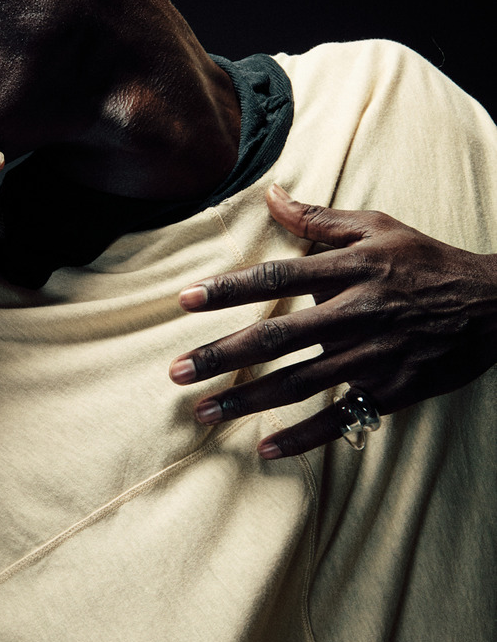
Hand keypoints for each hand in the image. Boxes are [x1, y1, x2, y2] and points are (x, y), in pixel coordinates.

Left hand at [169, 184, 496, 457]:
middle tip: (176, 372)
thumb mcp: (378, 227)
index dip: (229, 289)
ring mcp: (374, 356)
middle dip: (222, 356)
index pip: (278, 278)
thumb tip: (269, 195)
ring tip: (203, 412)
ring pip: (299, 383)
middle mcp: (358, 314)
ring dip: (247, 400)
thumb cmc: (427, 262)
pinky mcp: (392, 390)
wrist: (495, 306)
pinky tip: (265, 447)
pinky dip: (303, 436)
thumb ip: (319, 218)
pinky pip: (341, 418)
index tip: (185, 300)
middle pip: (278, 338)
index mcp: (351, 271)